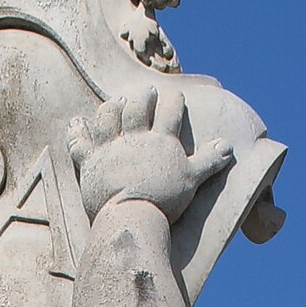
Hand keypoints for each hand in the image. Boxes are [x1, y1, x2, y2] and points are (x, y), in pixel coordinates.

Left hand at [67, 85, 232, 223]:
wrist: (131, 216)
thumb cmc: (164, 201)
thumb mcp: (191, 181)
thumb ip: (209, 161)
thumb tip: (228, 146)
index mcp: (161, 141)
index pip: (170, 112)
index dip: (173, 101)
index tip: (175, 95)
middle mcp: (135, 138)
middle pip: (137, 107)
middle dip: (142, 96)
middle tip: (146, 90)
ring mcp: (110, 148)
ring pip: (108, 117)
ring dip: (111, 107)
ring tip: (115, 101)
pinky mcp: (90, 162)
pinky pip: (80, 143)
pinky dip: (77, 132)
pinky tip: (76, 123)